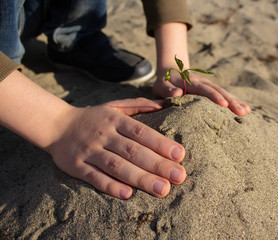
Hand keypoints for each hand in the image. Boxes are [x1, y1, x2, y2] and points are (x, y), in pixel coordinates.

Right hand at [45, 98, 185, 198]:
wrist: (56, 125)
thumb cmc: (93, 118)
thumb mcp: (114, 106)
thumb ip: (139, 105)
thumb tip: (165, 103)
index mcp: (115, 120)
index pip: (141, 132)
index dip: (160, 143)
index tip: (179, 155)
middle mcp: (104, 135)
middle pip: (133, 151)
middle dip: (157, 164)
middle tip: (178, 177)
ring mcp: (89, 150)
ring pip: (116, 165)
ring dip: (139, 178)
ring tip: (161, 189)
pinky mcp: (76, 166)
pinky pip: (94, 177)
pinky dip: (110, 185)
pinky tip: (128, 194)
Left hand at [153, 72, 250, 115]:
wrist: (171, 69)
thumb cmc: (164, 82)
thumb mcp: (161, 85)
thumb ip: (168, 90)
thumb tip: (177, 93)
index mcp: (191, 83)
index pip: (204, 90)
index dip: (214, 97)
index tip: (224, 105)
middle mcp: (203, 83)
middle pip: (219, 91)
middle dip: (231, 101)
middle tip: (242, 112)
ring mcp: (209, 86)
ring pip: (224, 93)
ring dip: (236, 101)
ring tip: (247, 111)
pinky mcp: (212, 90)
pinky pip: (225, 95)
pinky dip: (234, 101)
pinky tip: (245, 109)